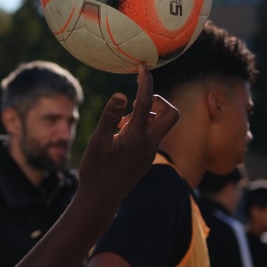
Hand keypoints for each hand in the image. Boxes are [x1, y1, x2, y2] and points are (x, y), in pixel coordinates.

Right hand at [77, 66, 178, 218]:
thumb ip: (110, 117)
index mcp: (138, 136)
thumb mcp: (98, 141)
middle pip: (170, 113)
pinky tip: (120, 135)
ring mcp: (150, 152)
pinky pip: (152, 135)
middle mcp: (149, 143)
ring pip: (161, 125)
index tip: (142, 67)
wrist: (100, 200)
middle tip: (137, 102)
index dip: (145, 81)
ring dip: (147, 115)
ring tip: (120, 123)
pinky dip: (141, 127)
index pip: (146, 102)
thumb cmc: (96, 171)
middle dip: (158, 101)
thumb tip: (120, 95)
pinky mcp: (146, 158)